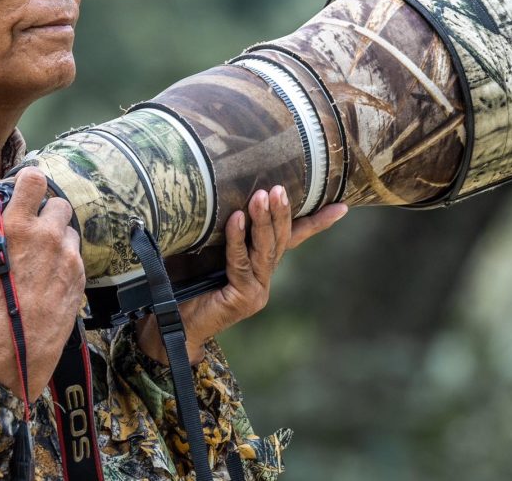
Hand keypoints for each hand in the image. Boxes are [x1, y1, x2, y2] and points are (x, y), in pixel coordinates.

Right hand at [0, 167, 84, 401]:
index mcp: (19, 226)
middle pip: (58, 203)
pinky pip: (77, 256)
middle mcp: (48, 236)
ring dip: (58, 235)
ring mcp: (67, 256)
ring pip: (69, 230)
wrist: (16, 346)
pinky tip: (49, 273)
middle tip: (32, 226)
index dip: (30, 179)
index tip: (24, 185)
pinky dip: (65, 259)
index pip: (35, 180)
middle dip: (46, 210)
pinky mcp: (79, 276)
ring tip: (40, 252)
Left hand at [136, 186, 347, 363]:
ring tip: (262, 196)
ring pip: (266, 250)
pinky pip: (240, 262)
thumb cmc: (182, 283)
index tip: (342, 206)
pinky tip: (236, 218)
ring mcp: (256, 290)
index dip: (316, 223)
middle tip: (279, 188)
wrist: (169, 325)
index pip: (293, 239)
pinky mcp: (242, 298)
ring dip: (265, 221)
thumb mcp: (204, 250)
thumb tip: (215, 187)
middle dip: (283, 213)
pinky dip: (237, 239)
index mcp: (260, 266)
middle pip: (281, 240)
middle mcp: (263, 279)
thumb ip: (217, 228)